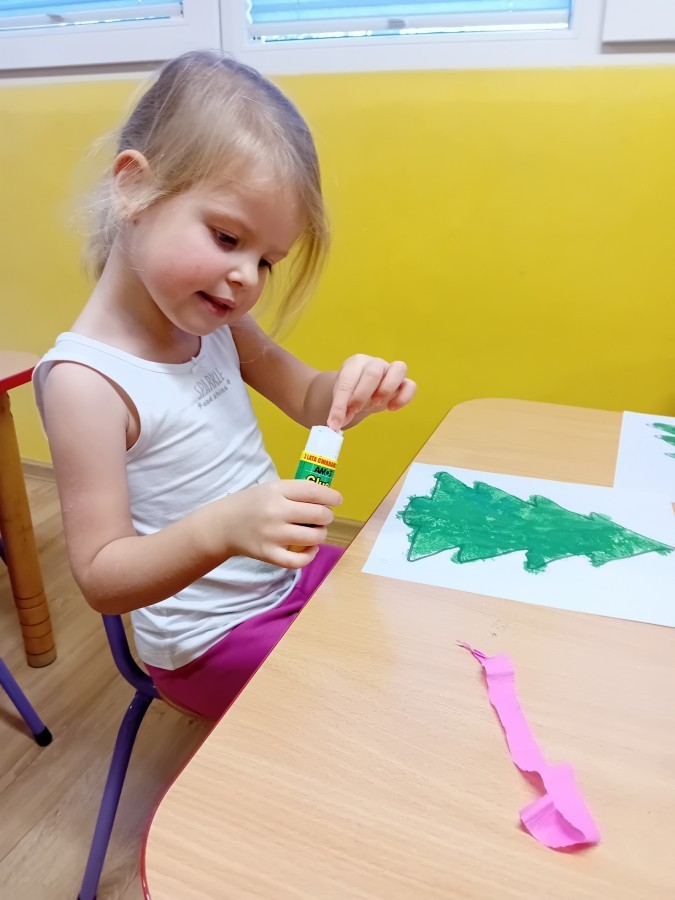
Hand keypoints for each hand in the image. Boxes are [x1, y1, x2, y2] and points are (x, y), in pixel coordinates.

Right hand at [214, 479, 341, 569]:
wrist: (222, 525)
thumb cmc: (251, 504)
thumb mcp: (270, 489)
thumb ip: (294, 493)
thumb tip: (327, 500)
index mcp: (276, 490)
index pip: (313, 492)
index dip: (331, 497)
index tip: (337, 500)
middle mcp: (275, 511)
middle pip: (318, 514)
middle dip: (327, 516)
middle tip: (323, 517)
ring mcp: (272, 534)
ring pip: (314, 537)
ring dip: (321, 534)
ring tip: (316, 532)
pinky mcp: (268, 554)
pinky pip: (298, 560)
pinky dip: (310, 556)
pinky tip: (310, 549)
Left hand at [327, 356, 415, 430]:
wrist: (363, 391)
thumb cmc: (352, 392)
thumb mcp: (342, 401)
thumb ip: (340, 411)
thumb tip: (335, 425)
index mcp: (354, 364)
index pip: (347, 381)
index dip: (341, 402)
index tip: (335, 421)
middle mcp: (374, 363)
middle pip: (372, 372)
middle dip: (362, 394)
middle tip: (355, 409)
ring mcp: (391, 370)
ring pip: (398, 369)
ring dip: (387, 388)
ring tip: (376, 403)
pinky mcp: (404, 382)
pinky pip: (411, 385)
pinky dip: (404, 397)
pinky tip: (391, 408)